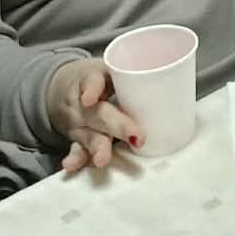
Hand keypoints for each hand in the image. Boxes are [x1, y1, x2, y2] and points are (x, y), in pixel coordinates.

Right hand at [48, 59, 141, 173]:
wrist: (59, 87)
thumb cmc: (96, 78)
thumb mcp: (109, 69)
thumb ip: (136, 75)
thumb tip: (174, 81)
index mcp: (93, 79)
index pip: (93, 81)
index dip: (92, 89)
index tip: (90, 98)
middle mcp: (85, 104)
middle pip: (101, 114)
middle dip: (118, 126)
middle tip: (137, 137)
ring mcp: (80, 124)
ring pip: (89, 136)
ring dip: (97, 148)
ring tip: (102, 159)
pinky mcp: (77, 139)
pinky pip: (77, 149)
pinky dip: (76, 159)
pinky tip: (71, 166)